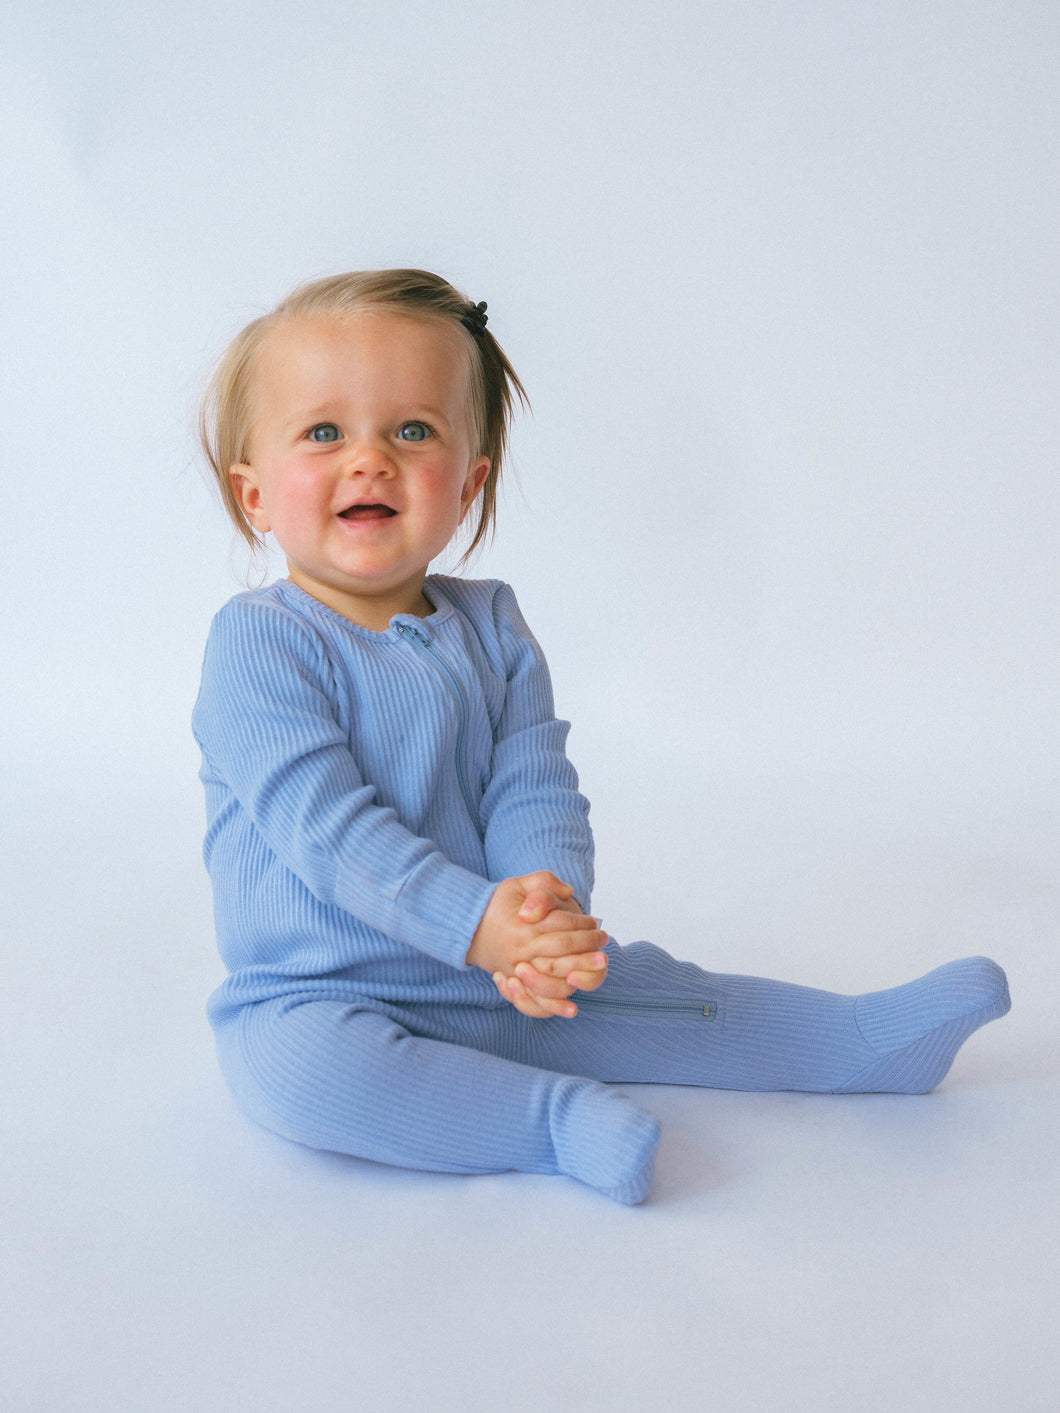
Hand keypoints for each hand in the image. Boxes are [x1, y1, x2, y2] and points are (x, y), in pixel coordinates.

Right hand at [466, 872, 607, 1019]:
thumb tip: (568, 892)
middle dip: (587, 947)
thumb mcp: (517, 884)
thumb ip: (543, 883)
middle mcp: (520, 950)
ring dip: (579, 974)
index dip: (582, 924)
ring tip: (600, 965)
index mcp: (523, 925)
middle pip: (561, 951)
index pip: (560, 925)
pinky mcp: (515, 984)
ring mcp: (517, 970)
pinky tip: (573, 1009)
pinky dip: (553, 1007)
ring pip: (552, 979)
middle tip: (605, 942)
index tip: (595, 923)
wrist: (470, 928)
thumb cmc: (499, 904)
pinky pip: (534, 1001)